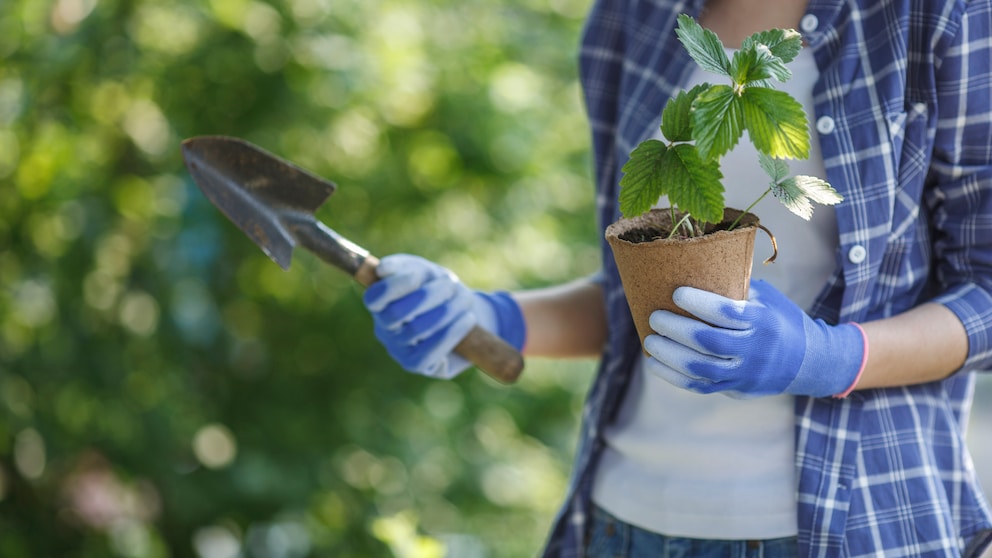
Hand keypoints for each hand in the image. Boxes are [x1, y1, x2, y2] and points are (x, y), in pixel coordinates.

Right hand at [363, 254, 524, 378]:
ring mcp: (397, 349)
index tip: (416, 275)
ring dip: (446, 311)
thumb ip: (402, 266)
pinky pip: (429, 352)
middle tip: (451, 283)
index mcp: (380, 304)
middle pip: (396, 313)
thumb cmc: (438, 287)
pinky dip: (451, 333)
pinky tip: (467, 319)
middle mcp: (384, 328)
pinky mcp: (415, 364)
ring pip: (417, 330)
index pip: (373, 298)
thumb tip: (381, 269)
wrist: (465, 313)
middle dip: (428, 296)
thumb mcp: (424, 271)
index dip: (393, 286)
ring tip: (466, 299)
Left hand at [643, 280, 866, 397]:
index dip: (698, 303)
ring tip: (650, 341)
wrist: (809, 361)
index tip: (676, 293)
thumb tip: (694, 266)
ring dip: (670, 355)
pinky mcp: (736, 389)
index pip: (726, 312)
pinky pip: (700, 387)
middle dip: (676, 329)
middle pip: (708, 341)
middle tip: (654, 317)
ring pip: (701, 368)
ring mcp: (745, 373)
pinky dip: (674, 377)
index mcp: (762, 320)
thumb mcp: (768, 298)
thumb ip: (736, 288)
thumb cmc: (779, 319)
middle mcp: (754, 348)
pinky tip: (655, 364)